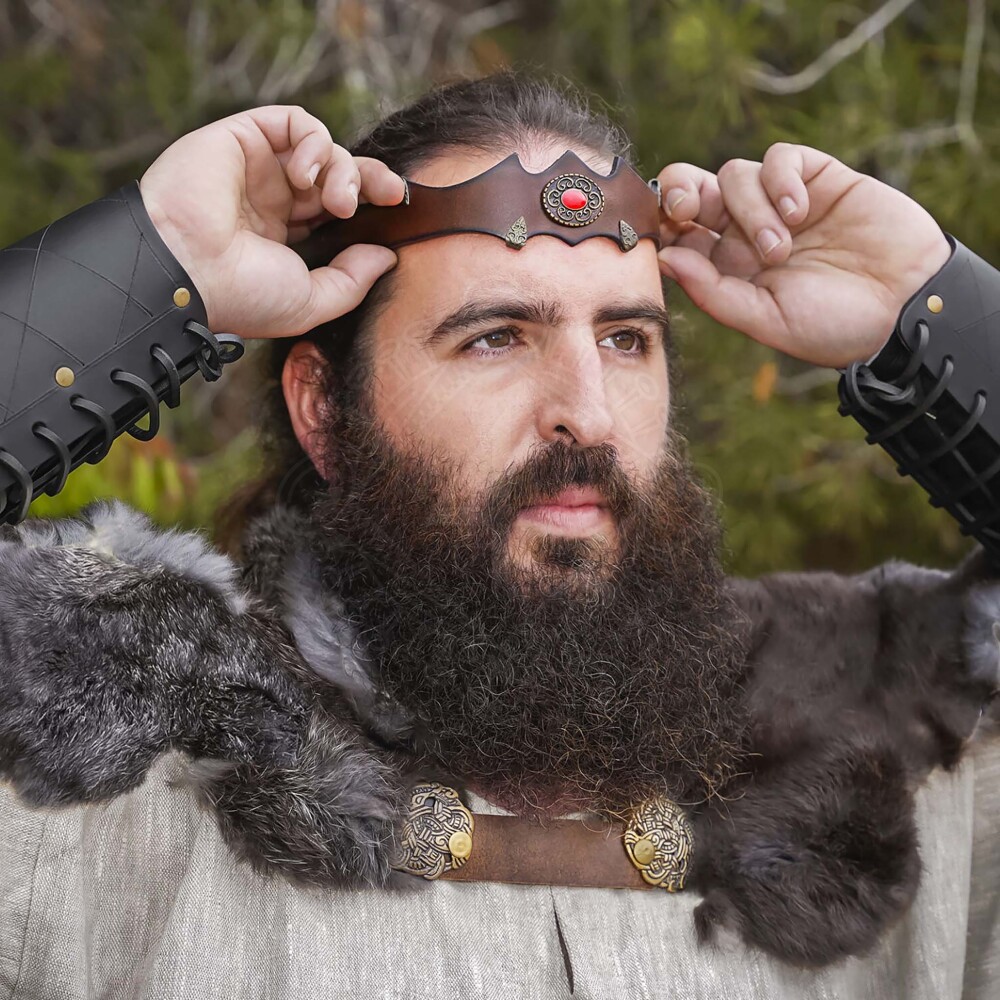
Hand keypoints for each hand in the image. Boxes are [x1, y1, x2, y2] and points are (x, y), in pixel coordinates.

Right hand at [139, 105, 405, 338]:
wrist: (185, 271)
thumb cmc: (241, 295)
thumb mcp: (310, 301)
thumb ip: (352, 280)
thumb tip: (387, 256)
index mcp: (285, 238)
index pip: (336, 210)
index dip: (370, 204)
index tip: (397, 209)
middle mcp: (272, 200)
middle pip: (336, 174)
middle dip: (369, 180)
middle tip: (387, 194)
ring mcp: (258, 169)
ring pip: (321, 148)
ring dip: (343, 169)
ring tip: (337, 201)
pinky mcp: (242, 138)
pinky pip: (295, 122)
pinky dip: (315, 142)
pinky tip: (307, 175)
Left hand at [656, 144, 950, 366]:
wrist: (906, 309)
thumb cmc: (834, 326)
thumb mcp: (765, 320)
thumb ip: (714, 292)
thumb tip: (664, 258)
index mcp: (726, 268)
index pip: (678, 234)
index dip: (662, 225)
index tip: (660, 233)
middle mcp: (745, 233)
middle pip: (692, 191)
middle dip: (680, 192)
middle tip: (687, 210)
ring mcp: (780, 204)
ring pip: (734, 176)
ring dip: (750, 210)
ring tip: (781, 249)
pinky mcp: (817, 179)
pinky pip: (780, 159)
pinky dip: (780, 180)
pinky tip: (800, 213)